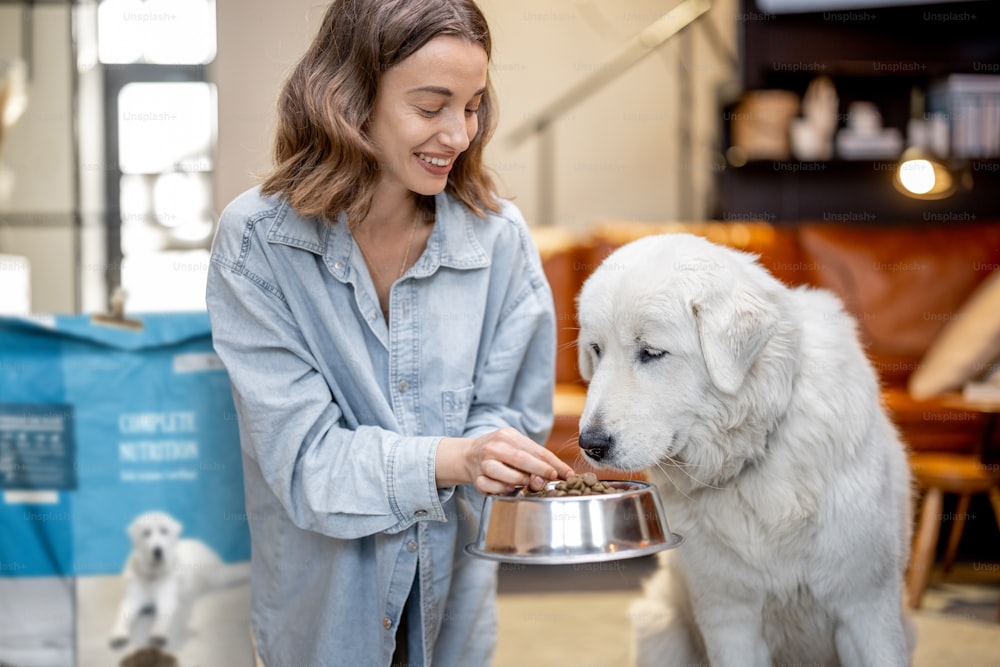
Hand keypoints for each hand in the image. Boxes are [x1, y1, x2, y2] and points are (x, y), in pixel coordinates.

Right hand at [436, 427, 574, 494]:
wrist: (468, 455)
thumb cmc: (499, 451)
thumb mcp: (515, 444)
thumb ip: (534, 456)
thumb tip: (557, 472)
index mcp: (507, 436)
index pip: (535, 449)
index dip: (553, 463)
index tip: (566, 473)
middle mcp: (494, 447)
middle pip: (521, 460)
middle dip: (541, 471)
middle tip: (552, 479)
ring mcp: (483, 463)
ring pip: (505, 475)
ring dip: (520, 481)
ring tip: (527, 482)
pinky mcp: (476, 479)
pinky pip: (492, 488)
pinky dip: (503, 490)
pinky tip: (509, 488)